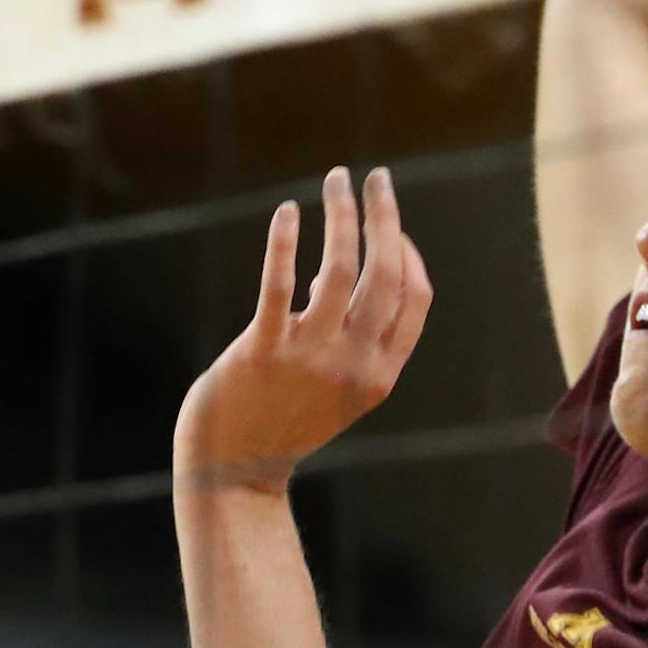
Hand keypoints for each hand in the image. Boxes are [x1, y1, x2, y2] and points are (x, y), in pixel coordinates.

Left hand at [174, 164, 432, 494]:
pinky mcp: (261, 351)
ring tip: (336, 180)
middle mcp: (351, 365)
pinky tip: (288, 212)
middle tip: (377, 179)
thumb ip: (346, 339)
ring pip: (338, 271)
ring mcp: (307, 358)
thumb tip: (324, 276)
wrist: (233, 469)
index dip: (408, 253)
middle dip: (385, 218)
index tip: (391, 224)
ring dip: (341, 215)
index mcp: (378, 375)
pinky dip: (285, 242)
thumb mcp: (333, 389)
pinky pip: (278, 285)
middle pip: (384, 275)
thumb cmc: (283, 421)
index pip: (413, 300)